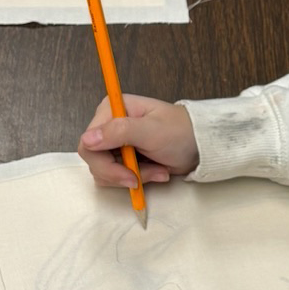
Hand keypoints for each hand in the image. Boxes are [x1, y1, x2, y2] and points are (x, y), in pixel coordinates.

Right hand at [78, 94, 198, 187]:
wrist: (201, 146)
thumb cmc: (180, 132)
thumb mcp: (151, 131)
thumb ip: (119, 132)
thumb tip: (87, 139)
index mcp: (111, 110)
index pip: (88, 144)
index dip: (105, 164)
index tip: (129, 175)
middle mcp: (109, 125)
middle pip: (95, 161)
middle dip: (122, 173)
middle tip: (149, 175)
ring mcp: (116, 143)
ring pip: (105, 173)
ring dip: (134, 176)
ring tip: (159, 170)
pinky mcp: (124, 159)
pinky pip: (117, 178)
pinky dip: (138, 179)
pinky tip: (158, 172)